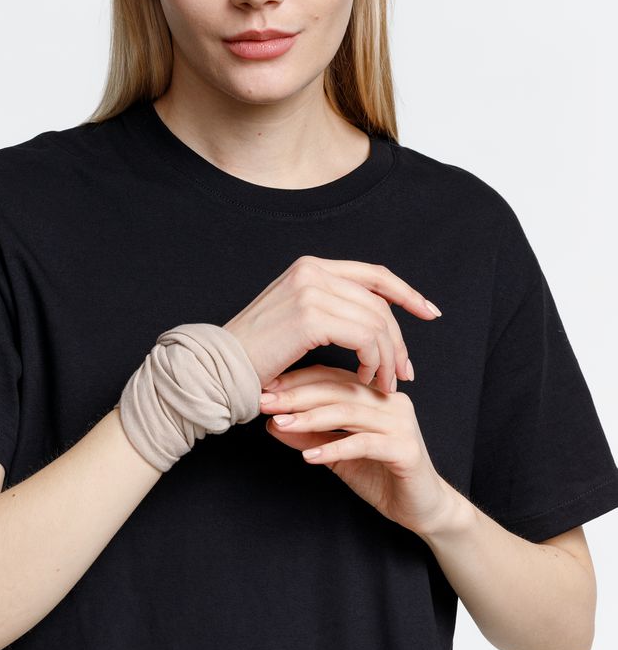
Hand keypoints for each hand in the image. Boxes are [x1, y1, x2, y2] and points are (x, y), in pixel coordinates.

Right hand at [223, 255, 441, 394]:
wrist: (220, 368)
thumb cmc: (257, 353)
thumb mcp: (296, 319)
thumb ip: (330, 308)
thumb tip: (375, 320)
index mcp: (310, 266)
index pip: (373, 274)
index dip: (406, 293)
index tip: (429, 313)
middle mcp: (311, 270)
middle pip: (379, 302)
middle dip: (399, 340)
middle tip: (405, 372)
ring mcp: (310, 290)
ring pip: (376, 321)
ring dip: (388, 357)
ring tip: (385, 383)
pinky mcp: (310, 316)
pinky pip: (364, 337)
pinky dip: (374, 361)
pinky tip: (367, 379)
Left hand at [259, 363, 451, 536]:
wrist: (423, 509)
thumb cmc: (381, 476)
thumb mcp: (337, 454)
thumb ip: (310, 437)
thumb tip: (272, 424)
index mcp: (375, 394)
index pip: (331, 377)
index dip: (297, 381)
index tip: (265, 388)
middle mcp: (390, 400)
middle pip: (338, 390)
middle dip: (298, 396)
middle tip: (266, 403)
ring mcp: (401, 423)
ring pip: (350, 412)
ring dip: (311, 418)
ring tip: (281, 424)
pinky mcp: (406, 449)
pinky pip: (365, 443)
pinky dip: (335, 448)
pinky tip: (310, 456)